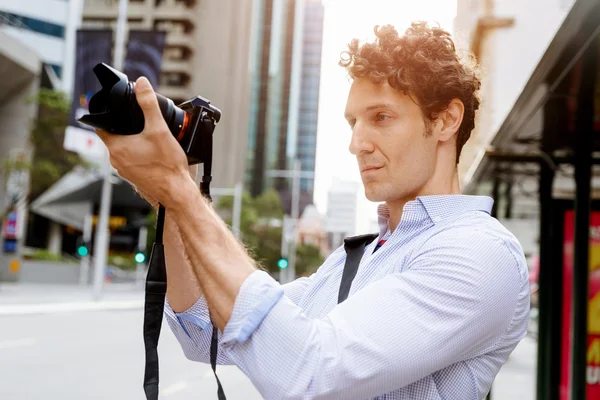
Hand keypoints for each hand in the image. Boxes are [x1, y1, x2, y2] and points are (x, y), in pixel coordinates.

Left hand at [96, 77, 194, 208]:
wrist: (177, 192)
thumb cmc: (167, 165)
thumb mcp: (159, 129)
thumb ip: (149, 104)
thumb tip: (142, 84)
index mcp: (116, 147)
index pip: (100, 126)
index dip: (106, 115)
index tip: (115, 110)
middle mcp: (116, 161)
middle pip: (113, 137)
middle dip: (124, 128)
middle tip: (138, 122)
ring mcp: (124, 172)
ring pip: (123, 150)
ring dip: (132, 142)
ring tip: (149, 137)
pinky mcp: (134, 179)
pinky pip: (132, 161)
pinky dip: (139, 155)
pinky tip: (154, 154)